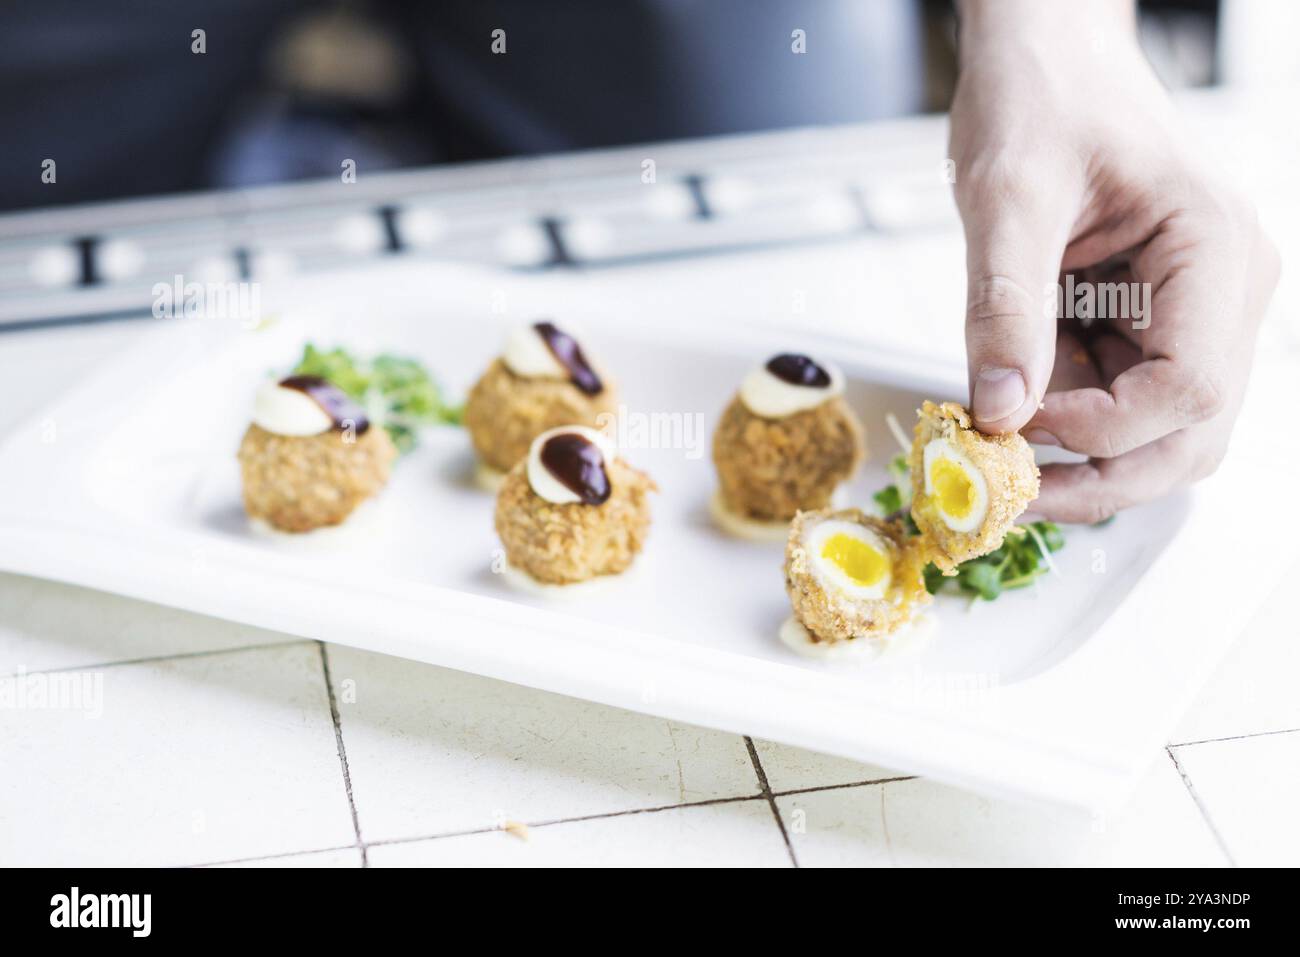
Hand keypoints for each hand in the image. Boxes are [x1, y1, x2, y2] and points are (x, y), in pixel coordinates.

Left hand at [950, 0, 1278, 522]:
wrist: (1046, 60)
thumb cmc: (1042, 99)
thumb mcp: (1007, 196)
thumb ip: (1003, 305)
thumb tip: (998, 409)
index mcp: (1215, 250)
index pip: (1191, 387)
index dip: (1103, 428)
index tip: (1018, 421)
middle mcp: (1223, 291)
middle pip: (1193, 433)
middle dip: (1102, 475)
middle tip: (1013, 491)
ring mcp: (1194, 312)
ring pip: (1164, 433)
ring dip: (1087, 460)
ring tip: (1005, 456)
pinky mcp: (1150, 322)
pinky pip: (1123, 401)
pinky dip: (1071, 425)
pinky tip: (1014, 413)